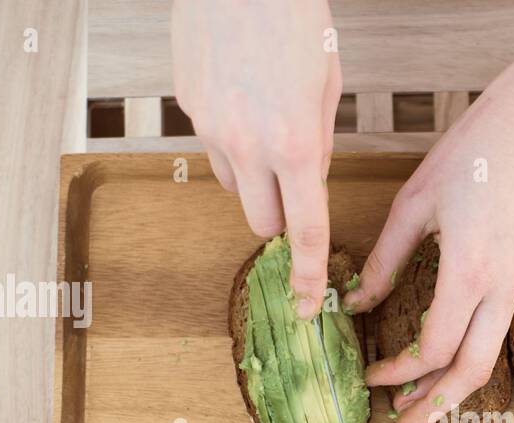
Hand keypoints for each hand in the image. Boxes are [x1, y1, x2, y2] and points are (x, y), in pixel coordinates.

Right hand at [171, 0, 339, 316]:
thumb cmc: (295, 21)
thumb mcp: (327, 87)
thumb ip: (318, 146)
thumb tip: (308, 185)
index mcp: (295, 145)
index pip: (304, 232)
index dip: (306, 276)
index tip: (307, 304)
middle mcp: (247, 145)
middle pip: (261, 223)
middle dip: (279, 219)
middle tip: (292, 189)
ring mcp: (210, 128)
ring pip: (233, 188)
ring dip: (253, 179)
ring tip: (266, 126)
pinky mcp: (187, 107)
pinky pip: (211, 146)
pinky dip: (229, 139)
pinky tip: (241, 97)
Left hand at [345, 0, 513, 422]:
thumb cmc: (474, 151)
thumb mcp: (414, 203)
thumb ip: (386, 260)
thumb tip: (357, 302)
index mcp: (471, 270)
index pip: (435, 347)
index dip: (400, 371)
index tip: (370, 375)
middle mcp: (502, 287)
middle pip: (472, 371)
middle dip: (435, 407)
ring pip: (487, 356)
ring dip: (451, 386)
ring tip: (417, 404)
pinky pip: (494, 331)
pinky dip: (466, 356)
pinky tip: (441, 359)